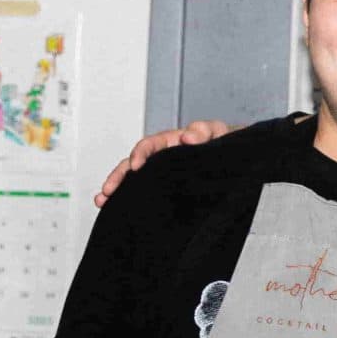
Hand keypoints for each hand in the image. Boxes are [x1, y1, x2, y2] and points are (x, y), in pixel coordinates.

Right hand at [95, 119, 230, 204]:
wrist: (233, 158)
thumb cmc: (223, 143)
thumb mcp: (217, 133)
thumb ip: (204, 131)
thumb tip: (188, 136)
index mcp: (172, 142)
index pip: (150, 145)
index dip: (141, 154)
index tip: (136, 166)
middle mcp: (162, 156)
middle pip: (134, 163)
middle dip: (119, 176)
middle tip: (109, 189)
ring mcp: (161, 171)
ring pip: (133, 178)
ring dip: (116, 188)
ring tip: (102, 200)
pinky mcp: (164, 186)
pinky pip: (142, 190)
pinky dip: (125, 197)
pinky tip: (112, 206)